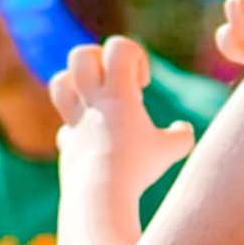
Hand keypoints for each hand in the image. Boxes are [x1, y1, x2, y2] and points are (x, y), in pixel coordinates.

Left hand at [48, 36, 194, 176]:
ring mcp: (75, 124)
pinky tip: (97, 148)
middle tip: (117, 86)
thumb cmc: (136, 169)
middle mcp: (91, 103)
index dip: (134, 56)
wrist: (99, 197)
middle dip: (99, 61)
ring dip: (78, 87)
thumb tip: (183, 131)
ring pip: (60, 83)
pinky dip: (79, 134)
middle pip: (80, 56)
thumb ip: (182, 136)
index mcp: (116, 93)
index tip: (142, 85)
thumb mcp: (171, 151)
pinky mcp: (68, 147)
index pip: (119, 47)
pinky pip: (66, 131)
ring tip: (99, 105)